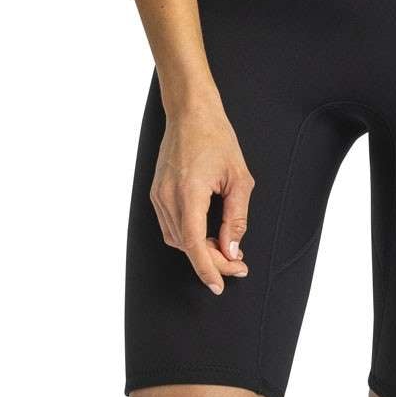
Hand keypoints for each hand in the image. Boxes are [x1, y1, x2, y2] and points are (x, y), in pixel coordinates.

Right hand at [149, 101, 254, 294]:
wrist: (190, 112)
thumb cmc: (217, 138)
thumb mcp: (239, 178)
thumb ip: (236, 218)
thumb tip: (232, 250)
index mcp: (188, 193)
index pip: (194, 245)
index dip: (207, 269)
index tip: (220, 284)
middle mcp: (167, 197)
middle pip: (186, 245)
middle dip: (211, 261)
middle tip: (237, 264)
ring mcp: (158, 195)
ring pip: (176, 239)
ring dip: (198, 249)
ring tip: (223, 247)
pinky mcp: (156, 192)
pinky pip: (170, 225)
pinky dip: (187, 236)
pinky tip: (205, 233)